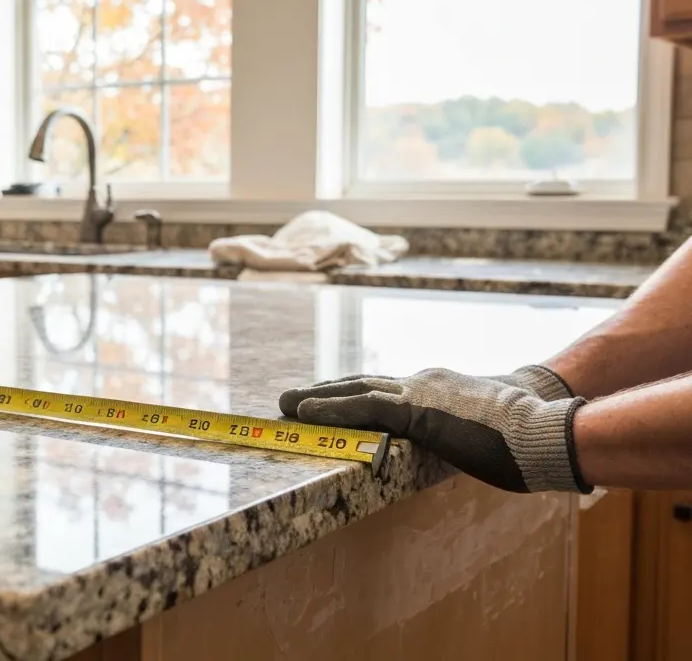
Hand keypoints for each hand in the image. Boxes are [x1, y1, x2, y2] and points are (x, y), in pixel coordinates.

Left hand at [280, 367, 590, 492]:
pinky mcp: (415, 410)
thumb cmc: (530, 433)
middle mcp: (422, 383)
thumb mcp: (488, 430)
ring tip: (284, 404)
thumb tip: (471, 450)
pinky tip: (304, 411)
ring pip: (354, 392)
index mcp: (438, 388)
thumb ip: (466, 434)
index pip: (385, 389)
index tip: (325, 399)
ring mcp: (418, 393)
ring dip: (316, 399)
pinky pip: (361, 406)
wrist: (549, 425)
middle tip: (290, 400)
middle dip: (325, 392)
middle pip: (362, 385)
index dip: (351, 394)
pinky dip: (329, 407)